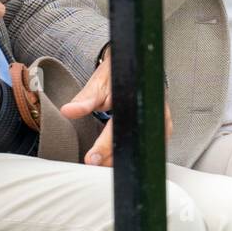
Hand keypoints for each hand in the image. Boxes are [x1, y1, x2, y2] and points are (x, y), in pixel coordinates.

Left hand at [60, 50, 172, 165]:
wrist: (136, 67)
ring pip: (144, 146)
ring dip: (124, 156)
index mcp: (134, 97)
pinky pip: (150, 144)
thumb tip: (67, 111)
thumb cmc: (117, 76)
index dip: (105, 146)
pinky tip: (122, 156)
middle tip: (94, 163)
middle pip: (133, 142)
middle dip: (112, 157)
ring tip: (105, 162)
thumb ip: (84, 100)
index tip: (91, 159)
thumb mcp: (98, 85)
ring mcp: (161, 119)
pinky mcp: (164, 126)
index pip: (119, 128)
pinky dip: (135, 151)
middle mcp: (151, 109)